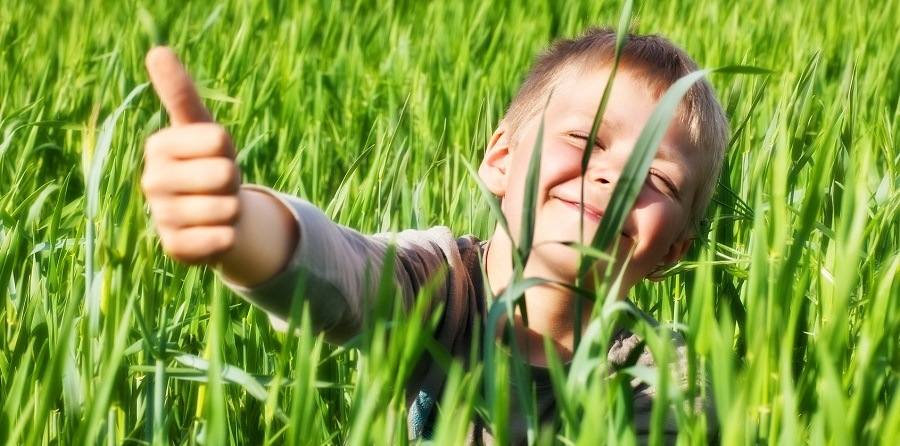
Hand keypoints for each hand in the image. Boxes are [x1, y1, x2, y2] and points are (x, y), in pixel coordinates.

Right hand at [142, 46, 241, 264]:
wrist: (215, 216)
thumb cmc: (209, 163)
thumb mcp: (201, 127)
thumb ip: (181, 93)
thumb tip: (157, 51)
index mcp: (158, 146)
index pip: (219, 140)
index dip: (230, 150)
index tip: (217, 154)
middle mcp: (152, 181)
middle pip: (224, 174)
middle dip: (234, 180)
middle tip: (220, 184)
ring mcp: (161, 217)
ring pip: (226, 209)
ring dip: (233, 209)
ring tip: (218, 207)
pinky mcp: (175, 249)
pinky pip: (220, 240)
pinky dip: (229, 236)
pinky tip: (219, 232)